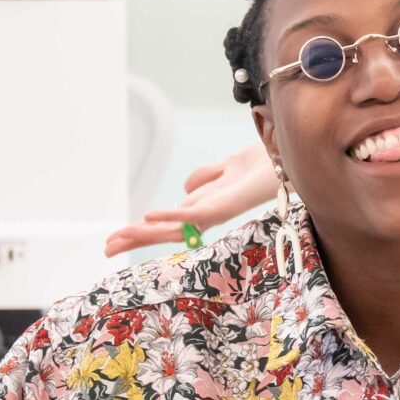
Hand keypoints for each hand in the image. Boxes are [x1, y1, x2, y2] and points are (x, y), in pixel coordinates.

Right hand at [102, 142, 278, 256]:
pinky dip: (172, 216)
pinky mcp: (231, 202)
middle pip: (169, 229)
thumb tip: (183, 188)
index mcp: (210, 202)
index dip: (145, 228)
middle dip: (137, 238)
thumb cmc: (267, 159)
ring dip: (146, 232)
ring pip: (177, 226)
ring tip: (118, 238)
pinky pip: (197, 213)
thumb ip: (206, 176)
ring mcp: (221, 208)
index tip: (117, 236)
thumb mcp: (228, 166)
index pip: (171, 221)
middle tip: (107, 249)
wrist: (293, 150)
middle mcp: (213, 209)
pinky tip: (149, 217)